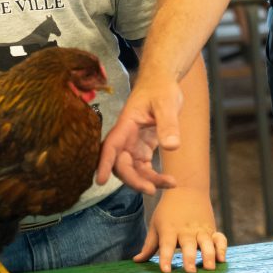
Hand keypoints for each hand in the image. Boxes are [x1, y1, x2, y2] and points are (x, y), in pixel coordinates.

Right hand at [96, 73, 182, 192]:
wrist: (162, 82)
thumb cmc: (161, 88)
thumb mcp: (167, 103)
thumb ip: (168, 124)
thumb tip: (171, 146)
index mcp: (126, 124)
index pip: (110, 146)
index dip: (104, 163)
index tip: (100, 181)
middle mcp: (126, 136)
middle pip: (120, 164)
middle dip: (133, 179)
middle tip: (151, 189)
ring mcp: (133, 144)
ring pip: (133, 169)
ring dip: (147, 180)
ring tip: (170, 183)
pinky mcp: (143, 148)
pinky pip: (144, 168)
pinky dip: (154, 177)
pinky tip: (168, 181)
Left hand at [134, 187, 226, 272]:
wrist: (186, 189)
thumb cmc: (168, 212)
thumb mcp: (156, 225)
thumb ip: (149, 245)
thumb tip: (136, 261)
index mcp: (169, 229)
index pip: (166, 245)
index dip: (166, 258)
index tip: (165, 271)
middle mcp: (185, 230)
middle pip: (188, 245)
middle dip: (190, 258)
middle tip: (190, 271)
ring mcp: (200, 230)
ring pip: (206, 242)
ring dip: (208, 255)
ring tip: (209, 268)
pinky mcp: (212, 230)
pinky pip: (220, 238)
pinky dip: (222, 248)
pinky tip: (222, 259)